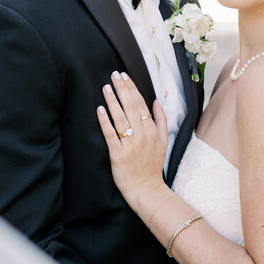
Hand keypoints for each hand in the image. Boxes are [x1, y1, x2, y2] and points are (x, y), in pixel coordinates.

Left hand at [97, 72, 167, 208]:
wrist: (146, 189)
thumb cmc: (153, 165)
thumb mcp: (163, 141)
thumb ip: (161, 120)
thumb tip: (157, 101)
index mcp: (152, 130)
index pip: (141, 104)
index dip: (132, 88)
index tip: (125, 76)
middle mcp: (142, 135)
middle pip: (131, 107)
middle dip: (122, 89)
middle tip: (114, 75)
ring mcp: (130, 144)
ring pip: (120, 118)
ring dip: (112, 101)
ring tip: (106, 87)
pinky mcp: (118, 154)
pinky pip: (110, 134)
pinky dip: (105, 121)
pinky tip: (100, 109)